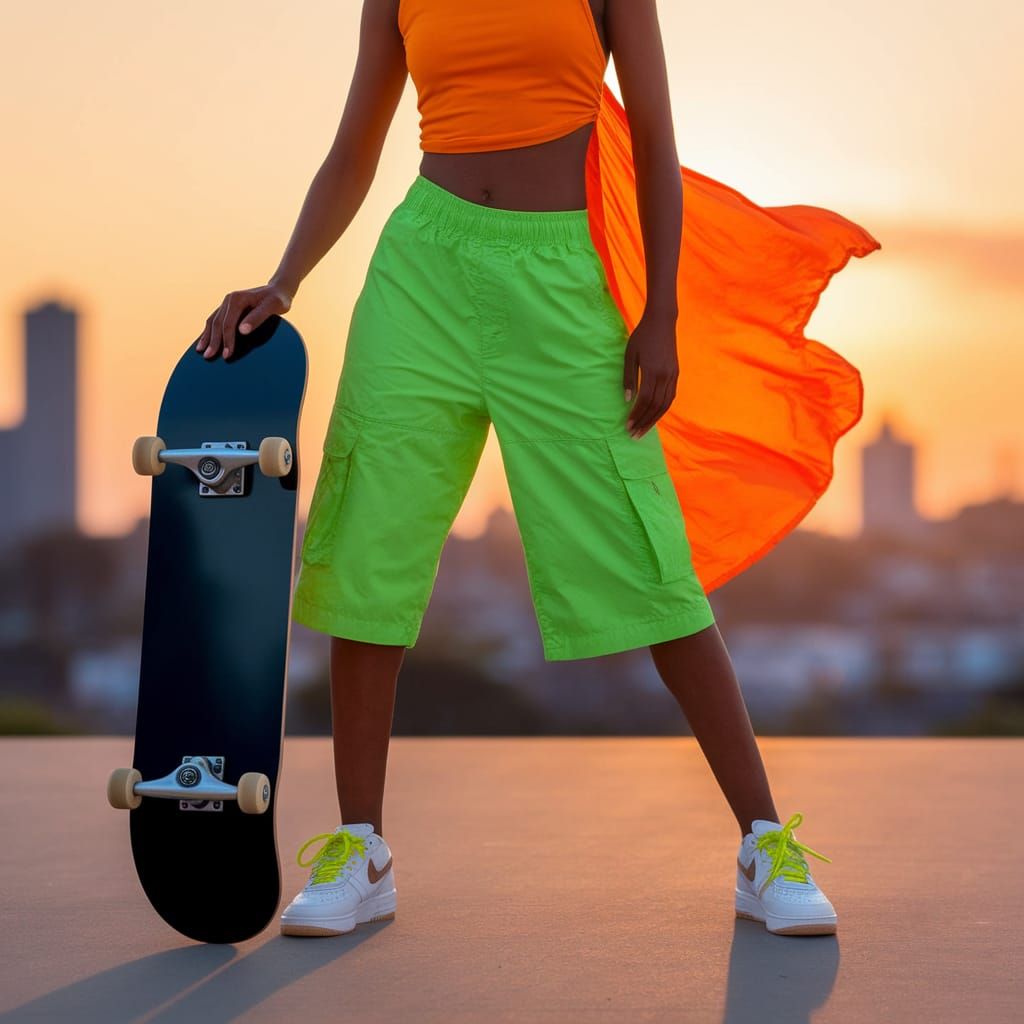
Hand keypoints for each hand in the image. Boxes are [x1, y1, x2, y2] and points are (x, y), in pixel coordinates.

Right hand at [194, 282, 293, 359]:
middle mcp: (229, 299)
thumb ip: (257, 317)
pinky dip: (208, 331)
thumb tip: (242, 331)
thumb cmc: (278, 300)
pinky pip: (214, 319)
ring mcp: (226, 303)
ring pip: (212, 321)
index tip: (227, 355)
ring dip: (206, 337)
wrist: (278, 290)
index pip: (228, 323)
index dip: (227, 340)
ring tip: (201, 351)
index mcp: (237, 299)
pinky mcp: (228, 308)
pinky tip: (204, 340)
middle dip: (213, 341)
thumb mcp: (272, 307)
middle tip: (209, 357)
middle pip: (217, 323)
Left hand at [623, 311, 678, 437]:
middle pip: (655, 407)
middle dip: (644, 423)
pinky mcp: (676, 374)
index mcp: (653, 371)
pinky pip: (670, 397)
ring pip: (665, 405)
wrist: (662, 322)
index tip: (627, 427)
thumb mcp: (629, 355)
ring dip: (653, 420)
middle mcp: (665, 376)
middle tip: (634, 436)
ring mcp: (673, 376)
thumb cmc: (641, 336)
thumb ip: (629, 378)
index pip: (644, 400)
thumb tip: (626, 400)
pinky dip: (662, 409)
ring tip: (643, 430)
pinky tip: (654, 416)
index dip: (636, 415)